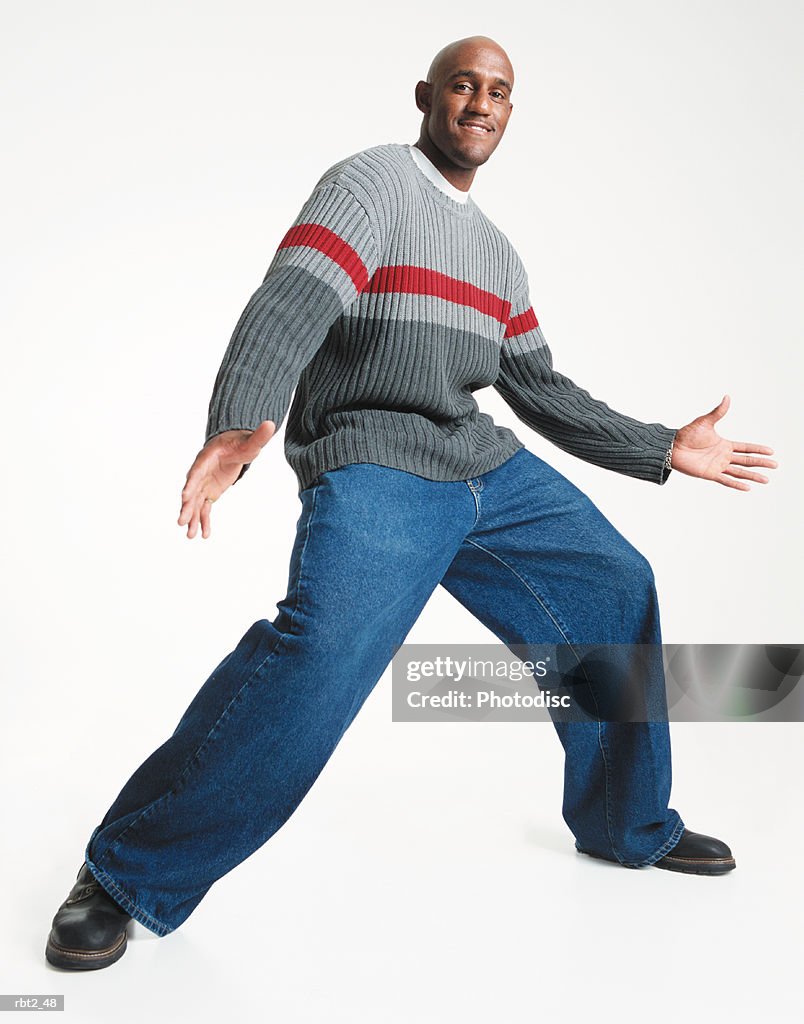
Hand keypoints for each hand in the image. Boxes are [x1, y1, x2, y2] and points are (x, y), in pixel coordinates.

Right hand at [178, 420, 275, 538]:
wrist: (232, 447)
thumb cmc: (240, 443)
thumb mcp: (251, 442)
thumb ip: (259, 436)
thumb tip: (271, 423)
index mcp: (207, 458)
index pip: (196, 471)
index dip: (190, 484)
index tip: (184, 496)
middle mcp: (201, 472)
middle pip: (192, 491)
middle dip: (187, 507)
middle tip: (181, 522)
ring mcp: (203, 484)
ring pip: (195, 503)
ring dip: (192, 519)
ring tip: (190, 536)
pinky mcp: (208, 493)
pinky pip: (204, 509)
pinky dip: (203, 521)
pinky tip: (204, 535)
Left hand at [671, 395, 776, 489]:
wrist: (672, 447)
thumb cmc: (687, 434)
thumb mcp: (705, 421)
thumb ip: (718, 412)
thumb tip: (727, 397)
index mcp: (724, 444)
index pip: (746, 447)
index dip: (758, 450)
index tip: (771, 452)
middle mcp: (723, 456)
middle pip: (746, 460)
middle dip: (761, 463)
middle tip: (775, 465)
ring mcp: (717, 466)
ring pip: (739, 472)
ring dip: (753, 476)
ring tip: (766, 480)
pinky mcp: (710, 474)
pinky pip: (726, 480)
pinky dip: (736, 484)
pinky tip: (748, 488)